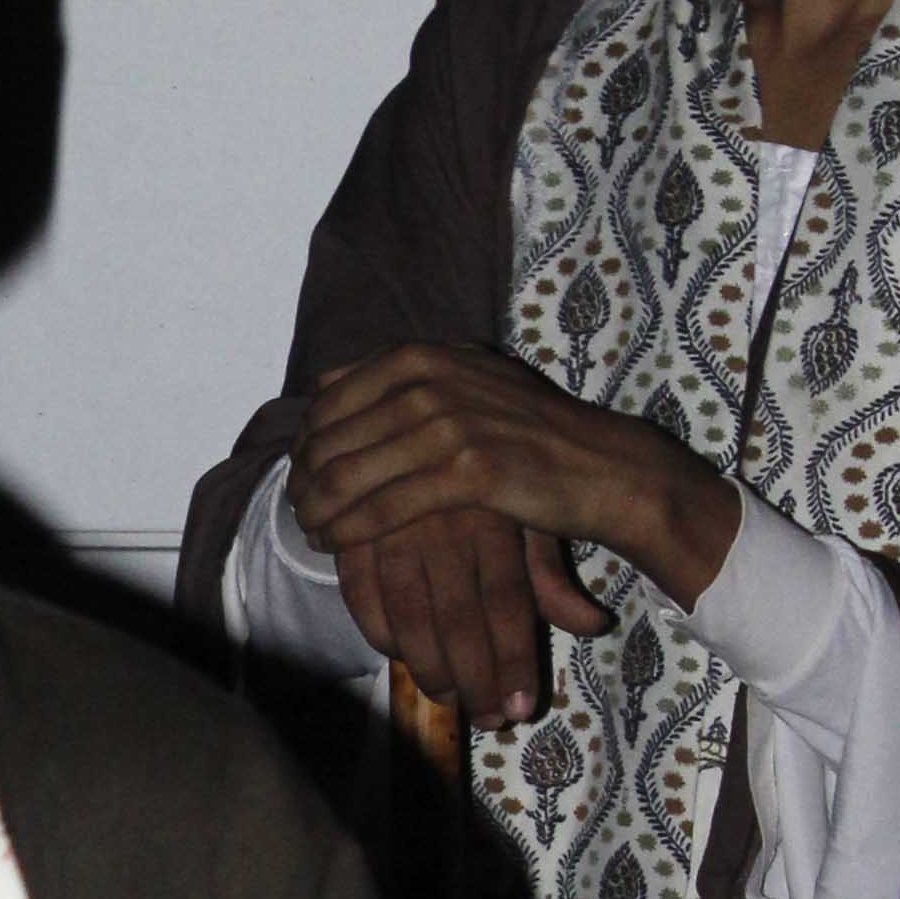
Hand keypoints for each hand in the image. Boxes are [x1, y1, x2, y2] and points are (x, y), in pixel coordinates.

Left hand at [290, 342, 735, 720]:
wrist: (599, 464)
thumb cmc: (525, 430)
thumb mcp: (462, 379)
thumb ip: (396, 376)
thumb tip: (323, 379)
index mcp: (422, 355)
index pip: (328, 400)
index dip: (304, 443)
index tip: (301, 474)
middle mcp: (430, 380)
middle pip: (331, 439)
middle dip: (305, 480)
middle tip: (299, 510)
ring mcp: (449, 422)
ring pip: (349, 475)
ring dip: (318, 510)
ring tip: (312, 530)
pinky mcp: (468, 470)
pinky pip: (383, 507)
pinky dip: (349, 530)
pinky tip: (336, 543)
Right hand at [324, 500, 597, 729]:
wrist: (412, 419)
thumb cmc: (479, 482)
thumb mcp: (523, 514)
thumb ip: (549, 574)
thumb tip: (593, 624)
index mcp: (496, 518)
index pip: (509, 602)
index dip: (514, 660)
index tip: (519, 709)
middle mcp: (447, 525)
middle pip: (460, 619)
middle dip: (474, 680)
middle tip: (488, 720)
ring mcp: (396, 529)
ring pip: (410, 616)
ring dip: (428, 669)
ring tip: (449, 696)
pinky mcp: (354, 532)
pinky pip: (362, 598)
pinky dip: (380, 634)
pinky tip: (400, 653)